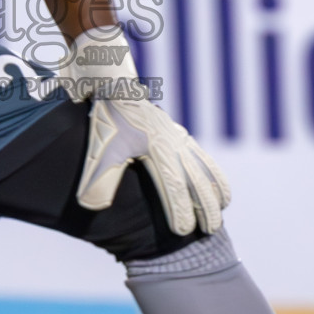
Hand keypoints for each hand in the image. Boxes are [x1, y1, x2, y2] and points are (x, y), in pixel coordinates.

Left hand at [60, 26, 230, 235]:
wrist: (113, 81)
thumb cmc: (106, 116)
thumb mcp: (97, 147)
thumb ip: (97, 179)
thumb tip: (91, 207)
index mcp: (156, 149)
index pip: (173, 187)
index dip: (180, 210)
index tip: (183, 232)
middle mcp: (172, 143)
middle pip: (196, 180)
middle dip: (206, 207)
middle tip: (211, 231)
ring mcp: (177, 136)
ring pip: (204, 168)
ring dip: (214, 191)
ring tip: (222, 211)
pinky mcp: (177, 132)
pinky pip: (202, 155)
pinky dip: (213, 172)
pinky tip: (218, 186)